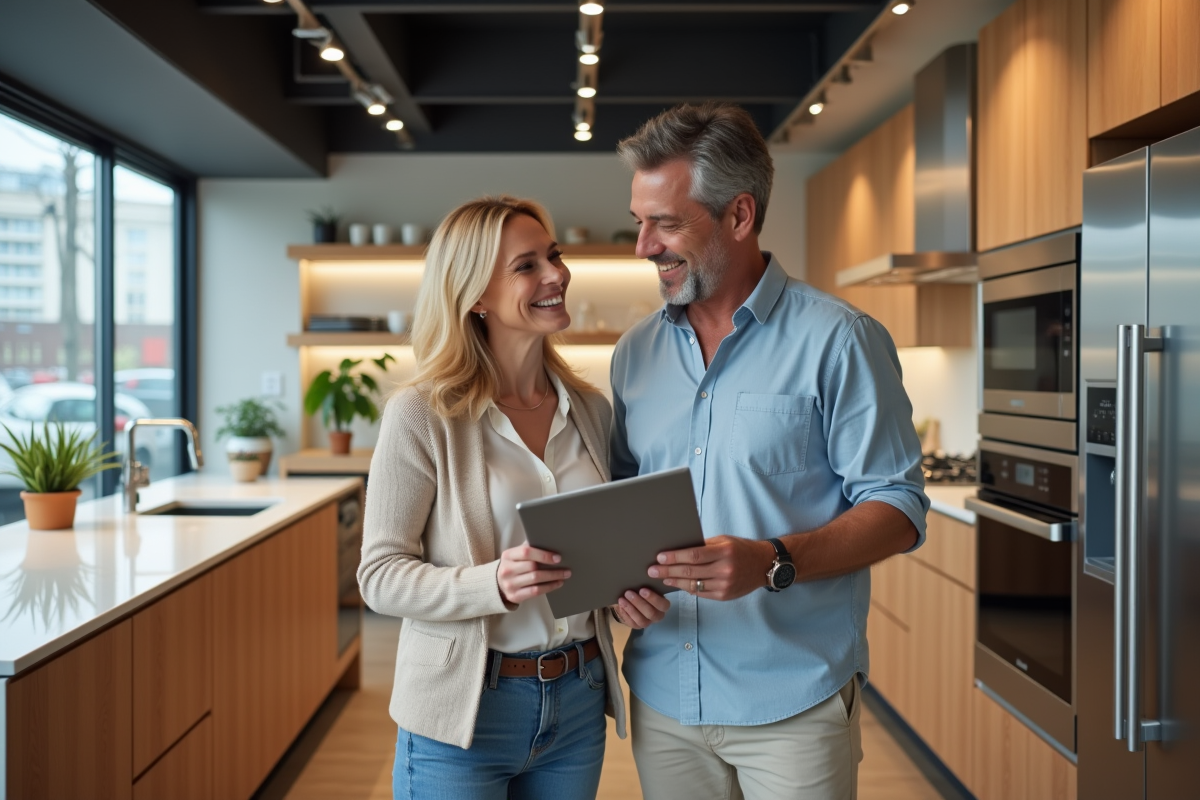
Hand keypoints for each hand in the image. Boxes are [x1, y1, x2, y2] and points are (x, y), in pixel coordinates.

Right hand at [497, 544, 570, 604]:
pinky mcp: (515, 596)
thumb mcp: (515, 555)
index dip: (543, 555)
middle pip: (533, 567)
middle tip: (566, 568)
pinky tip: (557, 583)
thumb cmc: (513, 566)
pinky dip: (549, 587)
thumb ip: (529, 548)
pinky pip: (535, 591)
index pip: (526, 552)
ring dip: (553, 577)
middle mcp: (507, 570)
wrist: (497, 584)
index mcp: (508, 555)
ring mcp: (510, 584)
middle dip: (552, 568)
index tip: (558, 557)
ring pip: (535, 580)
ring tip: (564, 575)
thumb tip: (550, 542)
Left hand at [611, 588, 670, 628]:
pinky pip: (632, 623)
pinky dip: (626, 614)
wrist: (630, 597)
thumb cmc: (641, 589)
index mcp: (663, 605)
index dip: (653, 598)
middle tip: (629, 593)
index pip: (663, 605)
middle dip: (639, 603)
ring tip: (622, 599)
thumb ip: (648, 583)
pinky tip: (621, 605)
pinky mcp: (637, 626)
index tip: (642, 589)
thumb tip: (645, 574)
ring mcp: (647, 622)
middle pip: (651, 613)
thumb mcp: (646, 585)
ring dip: (631, 608)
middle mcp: (657, 615)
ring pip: (641, 620)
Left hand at [647, 535, 775, 600]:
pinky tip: (678, 585)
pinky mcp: (725, 596)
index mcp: (724, 552)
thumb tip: (679, 550)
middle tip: (652, 570)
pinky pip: (701, 593)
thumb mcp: (724, 541)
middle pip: (690, 571)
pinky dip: (688, 589)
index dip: (675, 557)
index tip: (660, 558)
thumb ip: (704, 546)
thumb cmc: (741, 549)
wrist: (764, 565)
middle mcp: (725, 569)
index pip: (694, 555)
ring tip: (662, 578)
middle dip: (668, 571)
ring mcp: (725, 585)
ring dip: (675, 582)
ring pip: (694, 585)